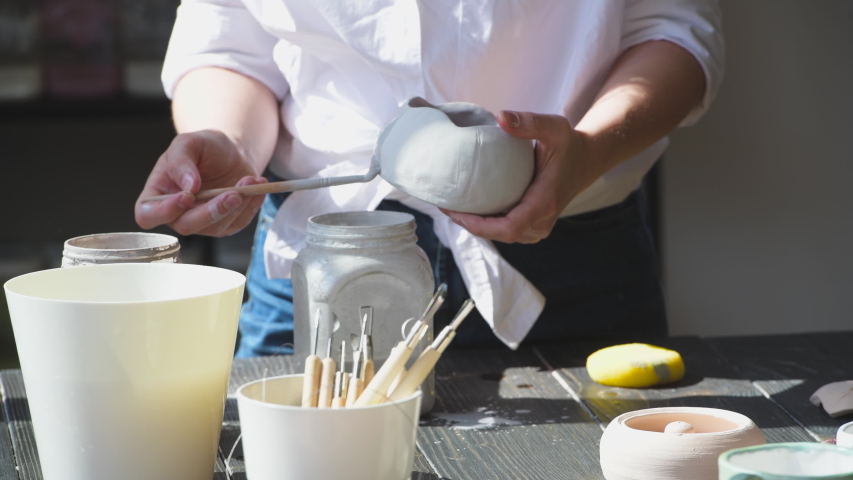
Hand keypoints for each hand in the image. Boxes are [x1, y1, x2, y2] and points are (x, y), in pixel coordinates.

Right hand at [135, 130, 267, 236]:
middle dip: (211, 211)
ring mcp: (202, 222)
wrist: (231, 153)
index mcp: (158, 194)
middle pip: (186, 226)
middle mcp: (177, 214)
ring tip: (248, 180)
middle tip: (232, 194)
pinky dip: (251, 204)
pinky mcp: (226, 224)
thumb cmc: (204, 148)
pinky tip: (256, 185)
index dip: (164, 211)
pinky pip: (238, 222)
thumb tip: (188, 186)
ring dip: (236, 205)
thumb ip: (181, 162)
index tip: (187, 196)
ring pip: (216, 226)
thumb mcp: (188, 143)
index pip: (148, 215)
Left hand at [443, 110, 593, 243]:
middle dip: (470, 225)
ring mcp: (539, 226)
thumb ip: (529, 122)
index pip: (510, 227)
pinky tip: (468, 209)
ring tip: (451, 206)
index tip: (457, 213)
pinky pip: (506, 230)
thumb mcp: (554, 128)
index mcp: (545, 201)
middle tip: (444, 204)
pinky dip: (486, 224)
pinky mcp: (534, 224)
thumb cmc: (569, 144)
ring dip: (476, 226)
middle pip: (501, 235)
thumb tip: (500, 116)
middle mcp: (543, 220)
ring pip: (502, 235)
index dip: (480, 226)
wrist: (586, 160)